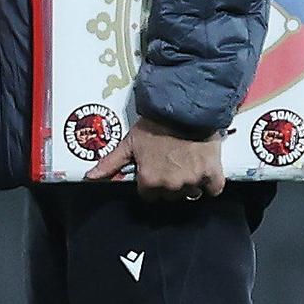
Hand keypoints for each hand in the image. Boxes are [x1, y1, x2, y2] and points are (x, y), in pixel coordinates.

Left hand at [87, 117, 225, 201]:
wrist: (184, 108)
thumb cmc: (154, 125)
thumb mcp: (129, 142)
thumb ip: (110, 163)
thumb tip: (90, 178)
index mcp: (149, 181)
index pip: (149, 196)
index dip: (151, 183)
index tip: (155, 169)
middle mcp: (170, 186)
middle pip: (170, 196)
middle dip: (170, 183)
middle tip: (172, 163)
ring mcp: (192, 181)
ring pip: (191, 193)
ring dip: (189, 183)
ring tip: (188, 163)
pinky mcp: (212, 174)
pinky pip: (214, 189)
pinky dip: (211, 184)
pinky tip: (206, 171)